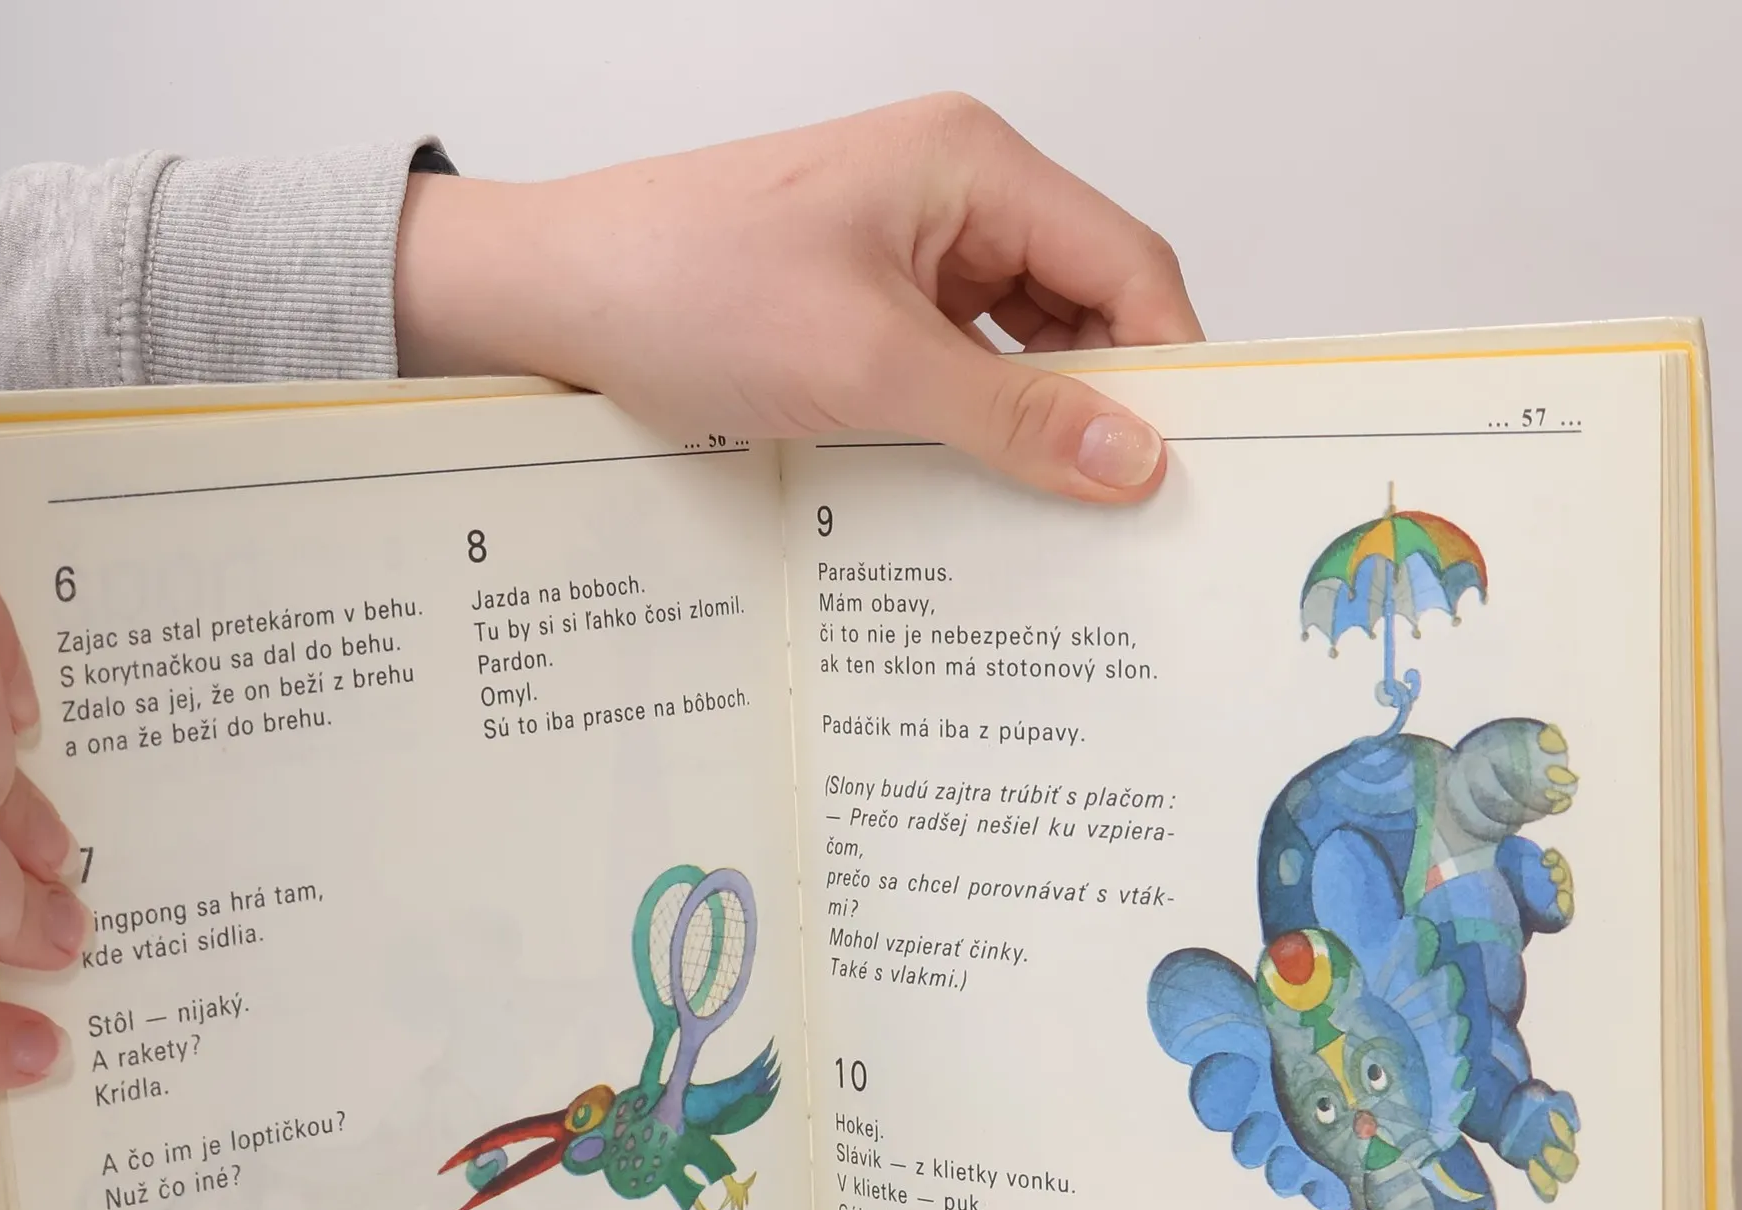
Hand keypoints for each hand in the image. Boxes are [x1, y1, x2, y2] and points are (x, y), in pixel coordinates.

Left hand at [395, 94, 1199, 502]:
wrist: (552, 299)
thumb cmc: (687, 291)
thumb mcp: (868, 365)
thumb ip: (1011, 417)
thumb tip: (1134, 458)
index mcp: (973, 165)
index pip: (1126, 263)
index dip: (1169, 364)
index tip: (1190, 465)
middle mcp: (953, 194)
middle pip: (1084, 302)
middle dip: (1108, 399)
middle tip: (1131, 509)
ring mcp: (907, 248)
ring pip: (1023, 341)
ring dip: (1040, 420)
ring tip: (1062, 512)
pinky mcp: (867, 301)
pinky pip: (959, 363)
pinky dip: (980, 422)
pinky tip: (985, 487)